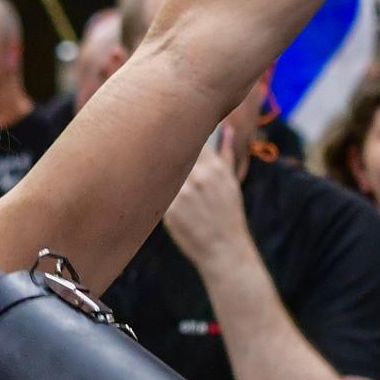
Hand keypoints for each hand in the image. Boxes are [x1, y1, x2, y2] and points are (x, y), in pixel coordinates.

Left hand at [162, 131, 254, 271]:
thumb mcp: (231, 182)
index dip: (180, 132)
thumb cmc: (228, 214)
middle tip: (152, 143)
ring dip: (156, 170)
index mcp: (215, 168)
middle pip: (172, 152)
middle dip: (165, 150)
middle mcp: (198, 178)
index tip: (173, 131)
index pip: (192, 138)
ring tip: (149, 168)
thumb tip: (227, 131)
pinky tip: (154, 196)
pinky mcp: (169, 212)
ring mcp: (183, 195)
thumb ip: (226, 155)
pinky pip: (156, 194)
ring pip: (161, 172)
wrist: (224, 248)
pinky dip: (155, 193)